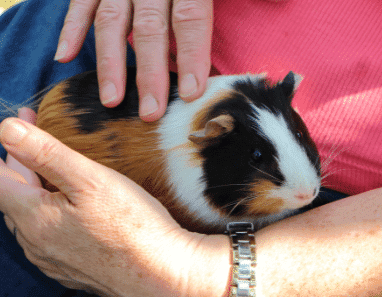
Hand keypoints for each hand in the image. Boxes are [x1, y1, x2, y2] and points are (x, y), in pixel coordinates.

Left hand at [0, 112, 228, 296]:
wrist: (161, 272)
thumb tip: (7, 130)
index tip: (22, 121)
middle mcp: (37, 244)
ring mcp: (54, 260)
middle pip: (16, 198)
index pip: (1, 180)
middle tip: (32, 138)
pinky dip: (51, 211)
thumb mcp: (90, 180)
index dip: (7, 150)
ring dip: (35, 189)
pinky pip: (49, 234)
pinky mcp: (73, 268)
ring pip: (33, 217)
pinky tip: (67, 206)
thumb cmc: (131, 225)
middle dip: (21, 165)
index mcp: (35, 219)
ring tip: (47, 170)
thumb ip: (46, 154)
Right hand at [54, 0, 212, 121]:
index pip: (190, 18)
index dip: (191, 56)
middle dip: (150, 74)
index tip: (190, 93)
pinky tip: (64, 57)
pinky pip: (80, 3)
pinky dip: (71, 29)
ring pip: (112, 22)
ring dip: (110, 64)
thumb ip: (217, 5)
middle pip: (150, 28)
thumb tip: (229, 47)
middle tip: (150, 112)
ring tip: (111, 100)